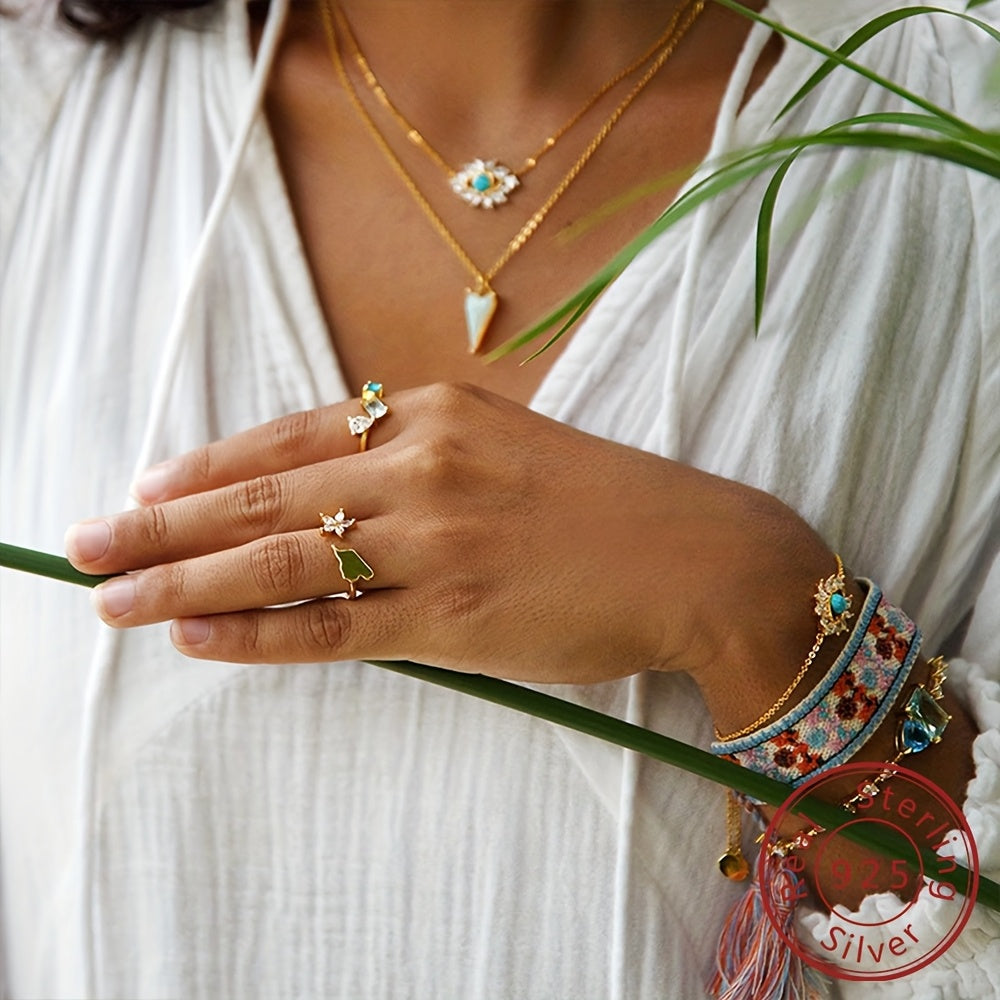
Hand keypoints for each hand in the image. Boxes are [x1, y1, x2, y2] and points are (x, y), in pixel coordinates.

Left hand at [65, 382, 833, 685]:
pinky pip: (333, 629)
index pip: (292, 438)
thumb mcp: (505, 442)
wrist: (698, 553)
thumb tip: (339, 492)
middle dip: (162, 523)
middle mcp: (424, 467)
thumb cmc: (608, 500)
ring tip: (114, 599)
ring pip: (282, 563)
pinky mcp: (453, 618)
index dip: (208, 466)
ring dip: (187, 581)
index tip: (146, 490)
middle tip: (85, 546)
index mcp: (437, 412)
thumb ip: (420, 457)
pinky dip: (259, 635)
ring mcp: (435, 543)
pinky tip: (198, 636)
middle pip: (263, 496)